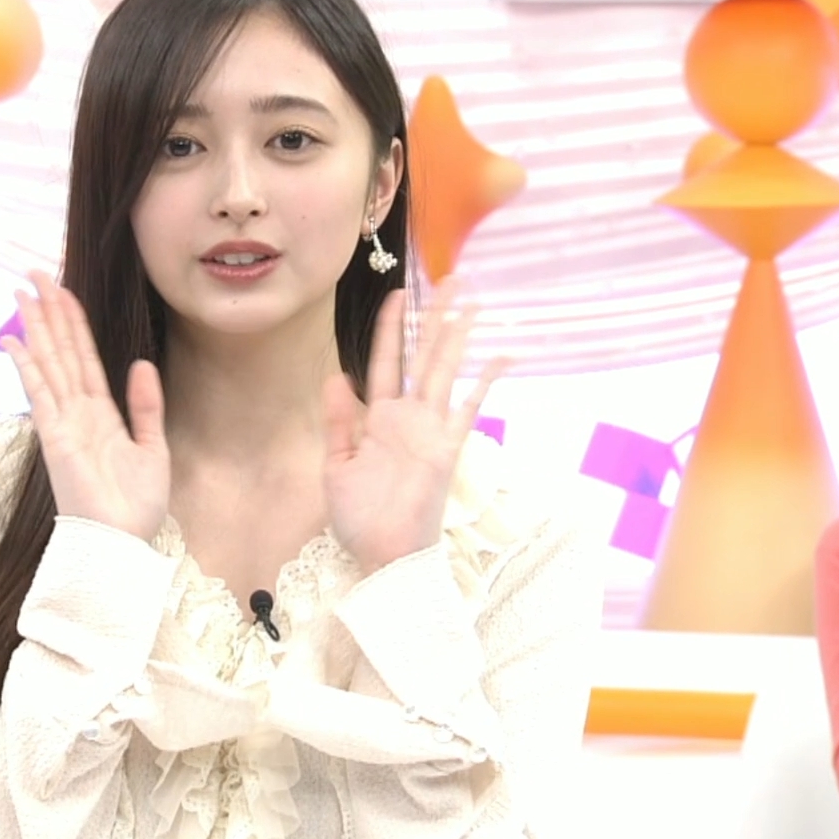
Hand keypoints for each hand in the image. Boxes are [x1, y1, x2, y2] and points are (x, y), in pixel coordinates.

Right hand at [0, 271, 169, 541]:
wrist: (122, 543)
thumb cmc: (136, 506)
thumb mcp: (153, 448)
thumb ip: (147, 406)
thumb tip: (141, 363)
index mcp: (102, 413)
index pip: (85, 358)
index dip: (73, 324)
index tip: (61, 291)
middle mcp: (78, 412)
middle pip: (62, 352)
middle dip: (49, 312)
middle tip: (33, 275)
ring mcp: (63, 423)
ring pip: (49, 364)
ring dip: (37, 328)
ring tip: (24, 292)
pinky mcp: (55, 437)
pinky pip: (40, 394)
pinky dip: (28, 367)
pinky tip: (15, 341)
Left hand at [322, 279, 510, 575]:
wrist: (383, 557)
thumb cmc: (358, 518)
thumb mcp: (336, 466)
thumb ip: (338, 421)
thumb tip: (336, 375)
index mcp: (378, 418)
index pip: (385, 361)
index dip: (390, 328)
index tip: (398, 295)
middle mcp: (407, 416)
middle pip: (422, 355)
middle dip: (435, 317)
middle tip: (451, 280)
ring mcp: (431, 429)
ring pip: (445, 370)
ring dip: (457, 336)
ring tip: (472, 302)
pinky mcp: (449, 447)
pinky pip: (469, 407)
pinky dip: (486, 381)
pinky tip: (502, 355)